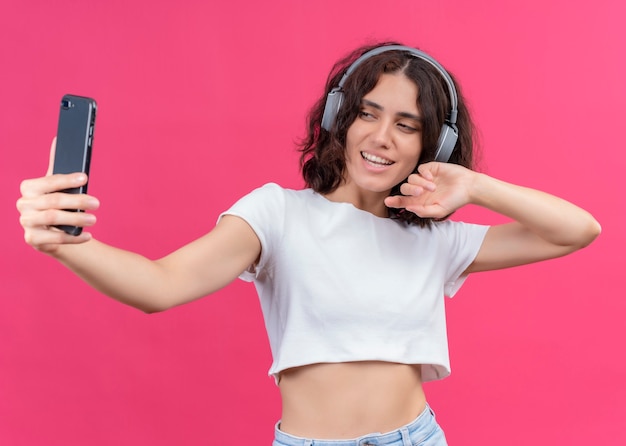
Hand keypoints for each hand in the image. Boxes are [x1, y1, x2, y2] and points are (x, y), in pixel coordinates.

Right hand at [16, 138, 99, 253]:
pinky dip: (73, 238)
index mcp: (29, 188)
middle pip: (52, 201)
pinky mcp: (32, 239)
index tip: (84, 178)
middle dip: (77, 202)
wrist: (55, 231)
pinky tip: (87, 235)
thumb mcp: (57, 185)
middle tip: (97, 203)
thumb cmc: (58, 203)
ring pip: (52, 219)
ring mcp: (26, 222)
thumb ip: (57, 165)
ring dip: (76, 219)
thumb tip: (58, 139)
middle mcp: (23, 204)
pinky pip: (54, 239)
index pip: (48, 181)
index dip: (67, 179)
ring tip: (93, 219)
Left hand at [384, 162, 475, 218]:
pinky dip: (424, 173)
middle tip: (420, 193)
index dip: (394, 201)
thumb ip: (423, 211)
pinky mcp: (431, 168)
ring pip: (411, 178)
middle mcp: (420, 189)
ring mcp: (425, 178)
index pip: (403, 200)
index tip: (388, 201)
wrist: (469, 187)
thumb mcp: (439, 210)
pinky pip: (420, 169)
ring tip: (433, 187)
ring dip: (420, 183)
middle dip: (410, 190)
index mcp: (420, 201)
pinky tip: (432, 178)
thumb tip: (408, 208)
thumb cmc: (455, 200)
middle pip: (404, 188)